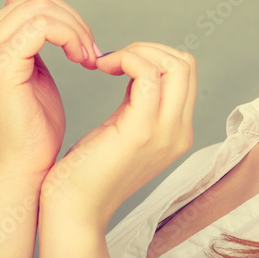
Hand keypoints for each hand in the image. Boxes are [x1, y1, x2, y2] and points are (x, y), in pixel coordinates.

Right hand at [0, 0, 99, 180]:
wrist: (23, 169)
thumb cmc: (32, 127)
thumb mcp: (32, 69)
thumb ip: (27, 34)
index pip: (32, 1)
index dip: (68, 19)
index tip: (86, 49)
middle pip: (40, 0)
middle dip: (75, 23)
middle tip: (92, 54)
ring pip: (43, 8)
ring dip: (76, 30)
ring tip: (88, 59)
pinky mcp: (0, 62)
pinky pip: (43, 26)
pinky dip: (71, 37)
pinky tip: (83, 61)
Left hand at [40, 43, 195, 228]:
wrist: (73, 210)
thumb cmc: (86, 170)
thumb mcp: (121, 127)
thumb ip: (136, 100)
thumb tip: (135, 65)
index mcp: (176, 131)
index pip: (185, 73)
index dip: (153, 55)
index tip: (118, 63)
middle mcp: (179, 133)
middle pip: (186, 64)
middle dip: (148, 48)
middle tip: (113, 59)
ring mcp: (164, 133)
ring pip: (175, 64)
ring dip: (138, 51)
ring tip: (106, 63)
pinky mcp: (140, 131)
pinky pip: (147, 74)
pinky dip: (126, 58)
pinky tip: (102, 68)